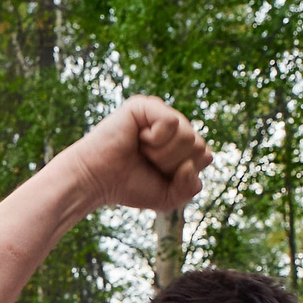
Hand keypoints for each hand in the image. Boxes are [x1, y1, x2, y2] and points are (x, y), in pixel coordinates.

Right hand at [59, 96, 212, 216]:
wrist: (97, 180)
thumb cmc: (128, 185)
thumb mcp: (168, 197)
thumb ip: (190, 187)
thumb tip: (201, 159)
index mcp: (181, 143)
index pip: (205, 156)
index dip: (184, 173)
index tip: (158, 174)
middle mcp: (173, 125)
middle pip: (200, 146)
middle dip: (173, 164)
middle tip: (147, 162)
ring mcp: (160, 112)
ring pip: (188, 135)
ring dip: (162, 154)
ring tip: (141, 151)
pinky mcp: (145, 105)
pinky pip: (172, 122)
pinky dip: (156, 139)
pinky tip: (138, 138)